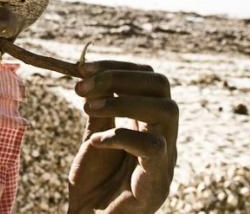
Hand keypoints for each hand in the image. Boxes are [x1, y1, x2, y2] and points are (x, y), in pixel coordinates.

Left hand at [68, 60, 177, 212]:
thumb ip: (100, 107)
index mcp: (150, 120)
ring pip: (166, 110)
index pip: (148, 77)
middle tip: (83, 87)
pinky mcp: (158, 180)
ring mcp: (165, 157)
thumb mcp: (96, 135)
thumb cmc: (95, 182)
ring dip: (123, 101)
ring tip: (88, 107)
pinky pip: (152, 147)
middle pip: (162, 85)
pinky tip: (96, 142)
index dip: (117, 67)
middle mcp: (164, 134)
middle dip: (120, 77)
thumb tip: (86, 70)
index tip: (82, 69)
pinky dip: (121, 137)